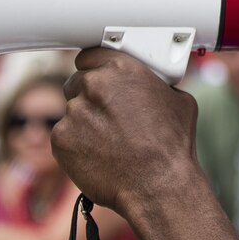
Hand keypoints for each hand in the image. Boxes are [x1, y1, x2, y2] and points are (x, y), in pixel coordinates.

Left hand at [51, 47, 201, 213]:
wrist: (158, 184)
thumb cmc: (171, 144)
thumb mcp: (177, 99)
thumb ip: (155, 84)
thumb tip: (153, 84)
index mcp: (121, 67)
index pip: (91, 55)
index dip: (94, 67)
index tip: (97, 76)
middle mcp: (94, 84)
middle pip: (78, 82)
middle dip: (89, 96)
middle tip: (106, 114)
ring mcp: (74, 112)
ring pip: (72, 111)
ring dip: (84, 121)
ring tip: (107, 141)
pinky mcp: (61, 140)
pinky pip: (64, 136)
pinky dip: (76, 144)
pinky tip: (98, 154)